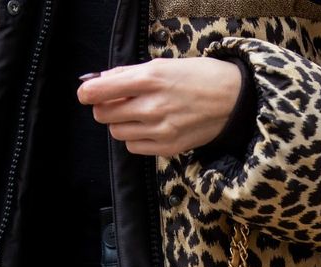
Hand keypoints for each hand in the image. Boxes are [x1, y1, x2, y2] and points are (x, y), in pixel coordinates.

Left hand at [77, 57, 241, 156]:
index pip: (100, 90)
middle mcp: (152, 106)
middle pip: (104, 114)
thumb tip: (99, 81)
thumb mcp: (163, 65)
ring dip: (121, 123)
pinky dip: (136, 138)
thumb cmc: (199, 77)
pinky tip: (150, 128)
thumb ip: (128, 74)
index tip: (86, 94)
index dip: (87, 93)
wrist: (233, 100)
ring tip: (139, 115)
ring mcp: (160, 129)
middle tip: (119, 103)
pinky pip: (133, 147)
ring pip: (117, 132)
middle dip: (106, 108)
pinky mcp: (168, 147)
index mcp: (150, 79)